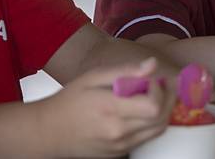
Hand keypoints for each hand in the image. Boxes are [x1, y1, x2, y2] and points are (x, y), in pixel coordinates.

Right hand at [39, 57, 173, 157]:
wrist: (47, 133)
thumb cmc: (69, 100)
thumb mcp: (93, 77)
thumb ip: (125, 71)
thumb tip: (152, 64)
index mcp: (110, 109)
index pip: (153, 105)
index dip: (160, 90)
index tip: (152, 80)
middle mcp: (117, 131)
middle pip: (161, 118)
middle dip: (168, 99)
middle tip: (163, 85)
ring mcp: (119, 146)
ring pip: (157, 130)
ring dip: (163, 112)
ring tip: (154, 95)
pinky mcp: (118, 154)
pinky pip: (145, 139)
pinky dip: (151, 124)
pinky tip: (142, 111)